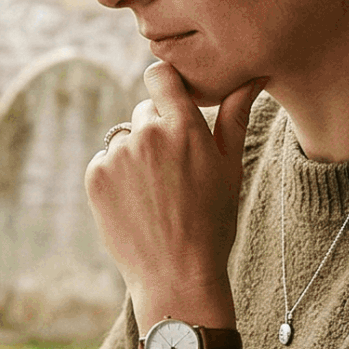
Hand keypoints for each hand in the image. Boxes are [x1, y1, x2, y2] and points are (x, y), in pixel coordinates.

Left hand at [87, 62, 262, 329]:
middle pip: (144, 110)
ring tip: (156, 193)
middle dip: (156, 130)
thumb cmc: (212, 221)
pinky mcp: (95, 176)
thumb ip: (235, 115)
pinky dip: (116, 176)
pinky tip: (137, 204)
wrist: (176, 274)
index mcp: (184, 127)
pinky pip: (105, 161)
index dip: (165, 86)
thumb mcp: (230, 167)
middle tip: (173, 171)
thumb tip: (253, 74)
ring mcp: (117, 155)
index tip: (172, 101)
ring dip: (136, 154)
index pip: (160, 75)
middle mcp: (147, 134)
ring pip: (124, 138)